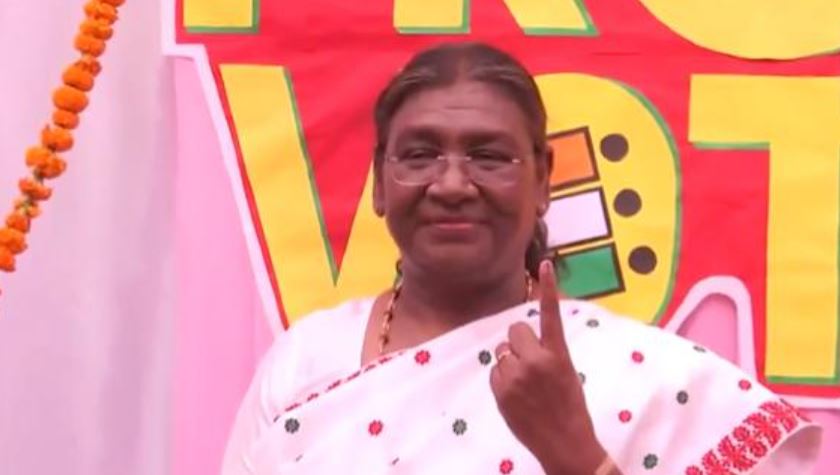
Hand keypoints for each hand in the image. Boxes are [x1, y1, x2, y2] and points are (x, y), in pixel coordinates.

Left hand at [490, 260, 607, 474]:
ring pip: (502, 351)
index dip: (548, 289)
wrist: (565, 443)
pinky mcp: (501, 390)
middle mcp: (536, 360)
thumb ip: (547, 354)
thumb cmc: (570, 407)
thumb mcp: (566, 373)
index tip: (545, 264)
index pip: (551, 315)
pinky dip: (502, 379)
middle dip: (519, 342)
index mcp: (558, 354)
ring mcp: (517, 376)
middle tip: (530, 362)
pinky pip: (495, 371)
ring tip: (526, 384)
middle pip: (515, 330)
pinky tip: (517, 395)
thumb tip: (522, 342)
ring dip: (510, 361)